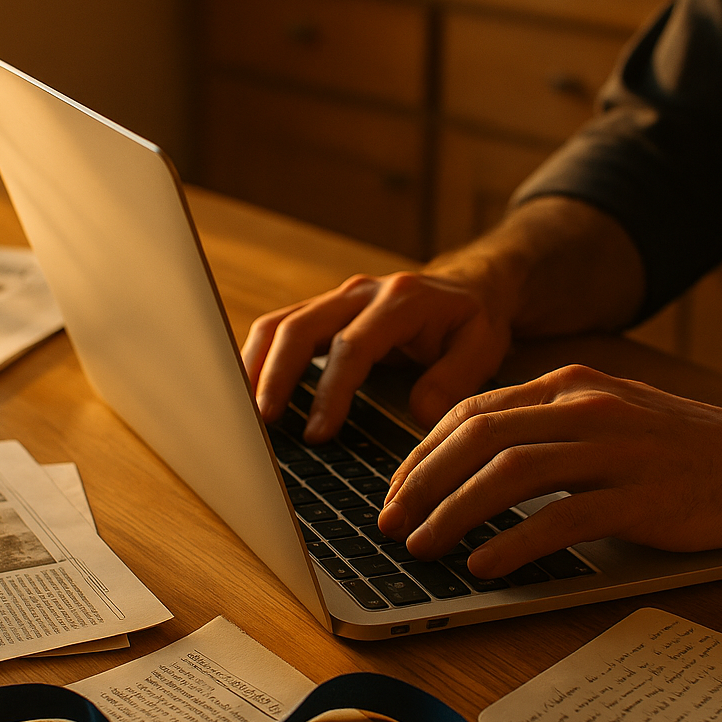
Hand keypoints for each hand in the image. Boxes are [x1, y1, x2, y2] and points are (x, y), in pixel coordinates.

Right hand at [241, 270, 511, 441]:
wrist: (467, 287)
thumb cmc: (472, 322)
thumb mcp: (482, 347)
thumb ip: (454, 379)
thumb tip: (418, 414)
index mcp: (400, 301)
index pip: (351, 346)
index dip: (330, 391)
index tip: (317, 434)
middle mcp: (361, 293)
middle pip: (299, 328)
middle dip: (275, 377)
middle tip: (261, 423)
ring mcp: (337, 298)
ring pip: (279, 324)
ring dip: (255, 366)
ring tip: (239, 411)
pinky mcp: (322, 310)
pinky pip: (279, 328)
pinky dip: (258, 359)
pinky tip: (247, 392)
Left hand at [378, 365, 721, 576]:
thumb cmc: (669, 444)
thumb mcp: (597, 415)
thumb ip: (534, 426)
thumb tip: (458, 461)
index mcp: (565, 385)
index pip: (470, 413)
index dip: (420, 455)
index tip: (393, 492)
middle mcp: (584, 407)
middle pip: (478, 438)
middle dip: (421, 483)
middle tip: (390, 523)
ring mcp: (615, 449)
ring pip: (511, 474)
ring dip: (454, 513)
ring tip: (421, 546)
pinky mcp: (643, 496)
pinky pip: (564, 517)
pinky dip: (515, 542)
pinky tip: (483, 563)